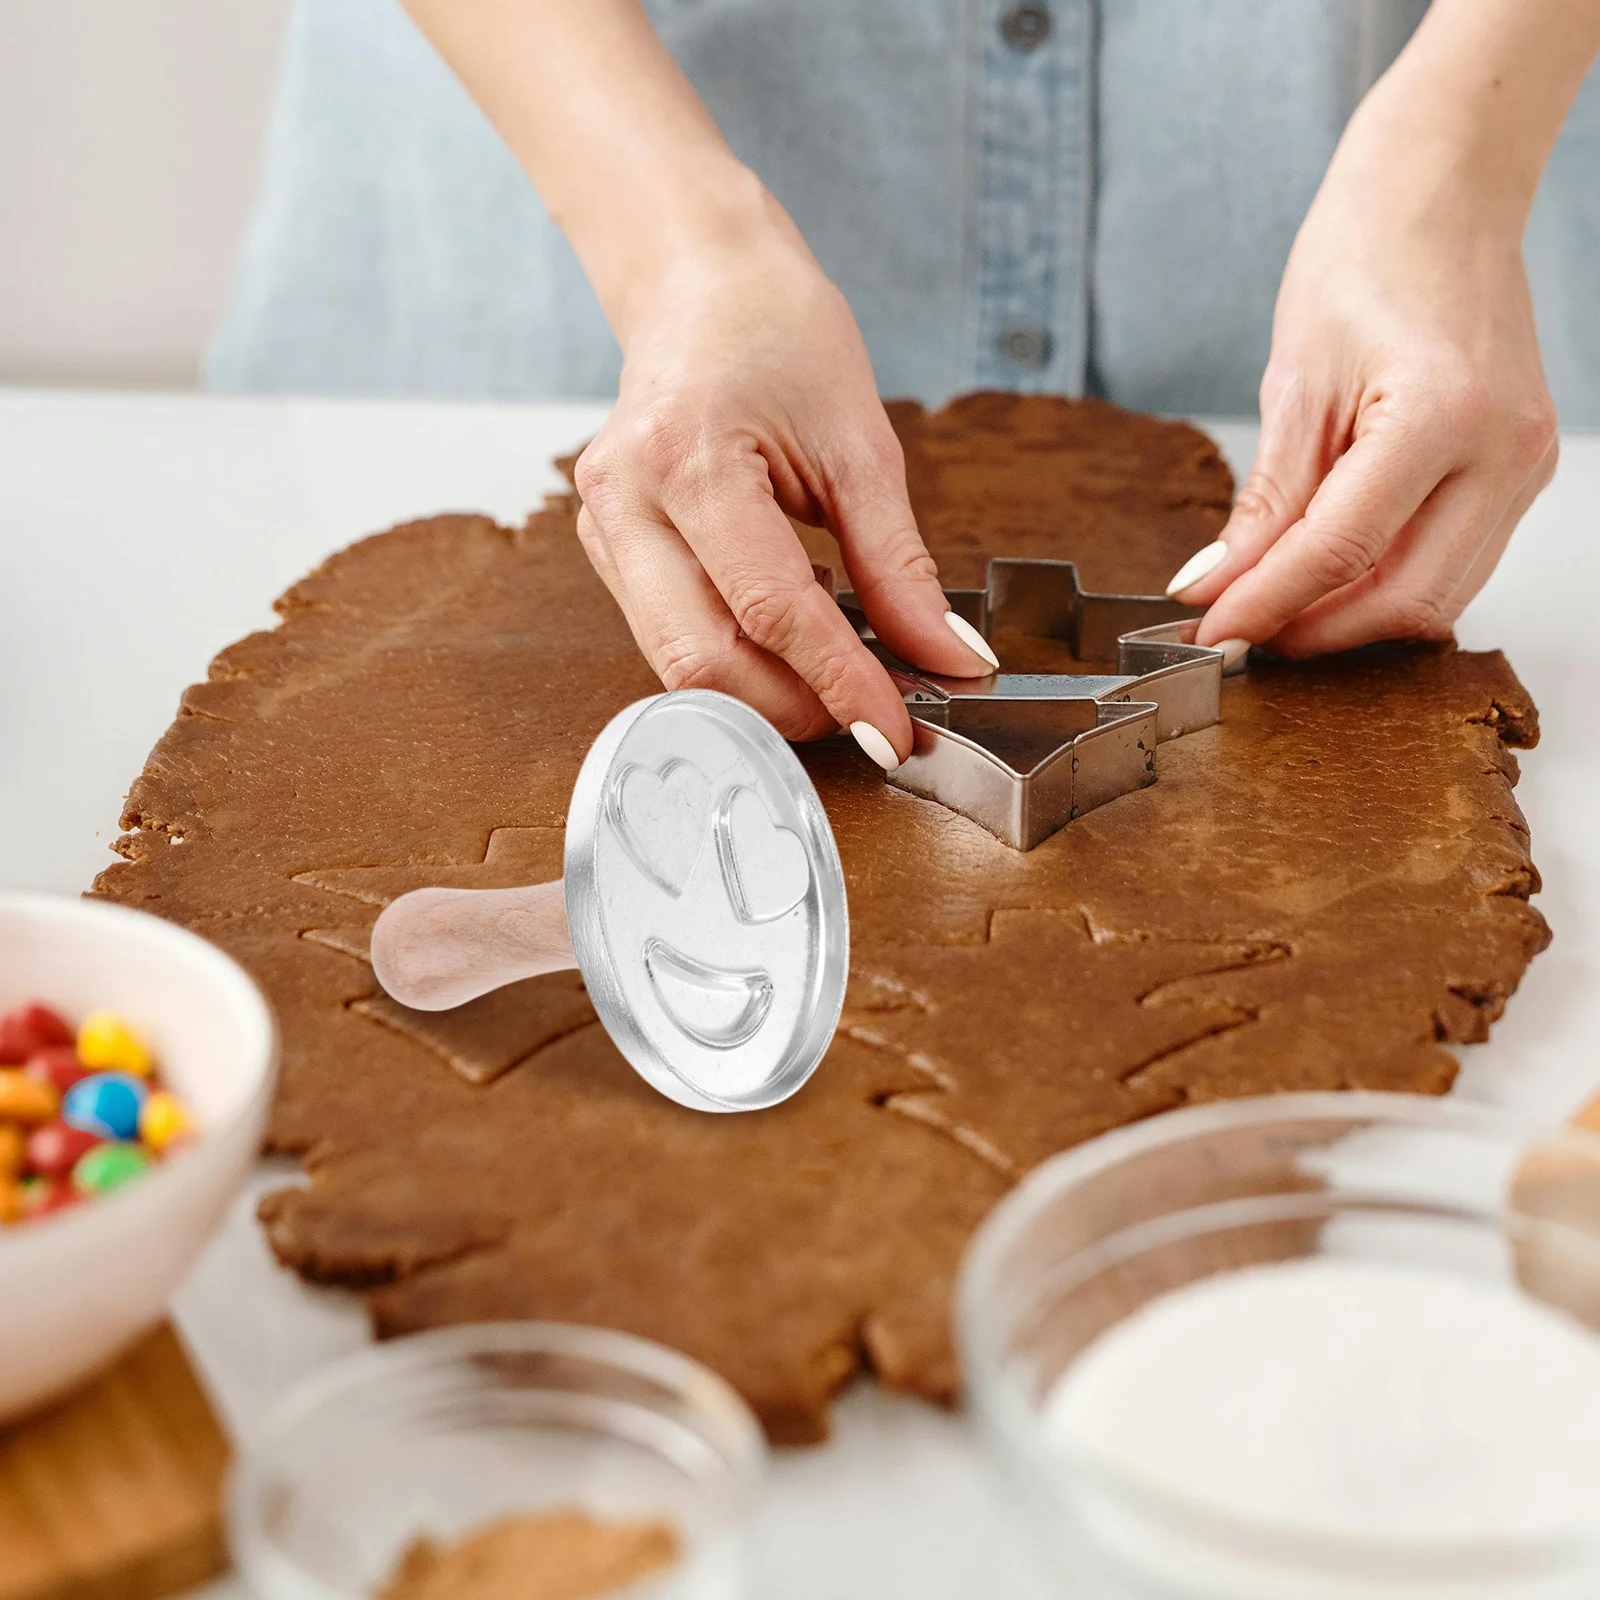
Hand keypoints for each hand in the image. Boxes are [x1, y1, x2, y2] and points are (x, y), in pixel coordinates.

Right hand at [573, 209, 996, 763]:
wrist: (700, 282)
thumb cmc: (776, 332)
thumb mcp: (860, 443)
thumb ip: (899, 565)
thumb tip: (949, 657)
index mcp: (686, 458)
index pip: (770, 610)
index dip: (840, 682)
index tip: (895, 729)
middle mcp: (625, 502)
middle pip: (703, 661)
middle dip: (794, 705)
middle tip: (870, 708)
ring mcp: (603, 530)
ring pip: (678, 664)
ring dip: (766, 687)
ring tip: (834, 652)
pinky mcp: (607, 549)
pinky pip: (670, 636)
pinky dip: (739, 654)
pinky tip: (787, 620)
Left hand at [1170, 87, 1558, 657]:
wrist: (1443, 193)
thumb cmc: (1366, 258)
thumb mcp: (1294, 382)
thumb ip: (1264, 502)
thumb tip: (1215, 586)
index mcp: (1441, 415)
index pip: (1338, 553)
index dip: (1264, 607)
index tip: (1207, 636)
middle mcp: (1502, 451)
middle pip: (1403, 600)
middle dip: (1313, 632)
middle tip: (1239, 632)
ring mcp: (1524, 465)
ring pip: (1437, 599)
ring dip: (1352, 619)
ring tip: (1277, 605)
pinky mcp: (1521, 471)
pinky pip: (1455, 563)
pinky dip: (1387, 583)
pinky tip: (1330, 572)